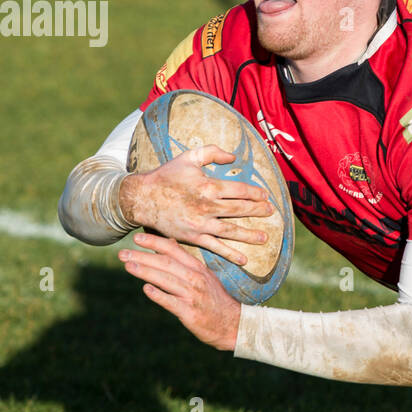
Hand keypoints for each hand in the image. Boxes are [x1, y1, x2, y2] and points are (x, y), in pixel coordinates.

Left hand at [119, 233, 241, 349]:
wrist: (233, 323)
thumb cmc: (215, 299)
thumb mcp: (205, 276)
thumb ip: (186, 261)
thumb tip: (169, 243)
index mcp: (198, 269)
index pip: (174, 251)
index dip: (155, 243)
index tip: (137, 238)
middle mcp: (196, 279)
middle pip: (167, 264)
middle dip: (143, 257)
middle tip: (123, 254)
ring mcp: (193, 295)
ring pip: (166, 280)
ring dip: (146, 272)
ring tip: (128, 266)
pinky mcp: (190, 312)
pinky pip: (172, 302)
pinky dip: (159, 295)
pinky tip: (146, 289)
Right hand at [120, 145, 271, 264]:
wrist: (141, 197)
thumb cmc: (166, 175)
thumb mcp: (188, 157)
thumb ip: (212, 152)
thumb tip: (233, 157)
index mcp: (208, 186)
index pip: (240, 191)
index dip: (255, 193)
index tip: (265, 196)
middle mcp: (207, 206)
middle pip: (240, 209)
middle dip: (257, 211)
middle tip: (270, 212)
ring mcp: (200, 223)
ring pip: (231, 230)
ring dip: (249, 235)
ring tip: (265, 238)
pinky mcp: (192, 237)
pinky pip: (214, 246)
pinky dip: (230, 253)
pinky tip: (243, 259)